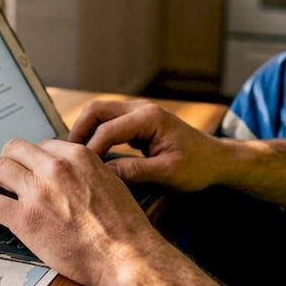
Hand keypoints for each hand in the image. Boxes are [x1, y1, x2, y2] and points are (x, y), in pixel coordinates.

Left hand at [0, 137, 162, 285]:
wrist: (125, 256)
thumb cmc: (123, 227)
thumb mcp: (110, 182)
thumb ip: (86, 172)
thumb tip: (71, 175)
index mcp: (78, 156)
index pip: (42, 144)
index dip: (31, 159)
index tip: (28, 170)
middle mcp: (55, 168)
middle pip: (14, 148)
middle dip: (7, 161)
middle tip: (3, 177)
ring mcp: (38, 191)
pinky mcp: (25, 218)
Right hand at [69, 99, 225, 192]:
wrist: (217, 160)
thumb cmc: (199, 167)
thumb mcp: (169, 173)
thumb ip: (136, 172)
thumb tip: (103, 175)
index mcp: (149, 118)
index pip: (107, 129)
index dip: (90, 150)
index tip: (80, 172)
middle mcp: (141, 109)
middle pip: (95, 110)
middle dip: (78, 132)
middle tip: (68, 158)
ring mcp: (138, 113)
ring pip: (98, 113)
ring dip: (84, 132)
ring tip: (75, 158)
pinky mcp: (136, 122)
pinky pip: (107, 122)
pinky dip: (94, 135)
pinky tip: (90, 156)